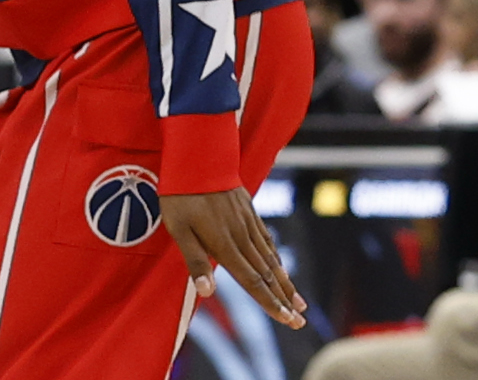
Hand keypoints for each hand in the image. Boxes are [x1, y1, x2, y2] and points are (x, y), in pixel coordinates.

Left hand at [162, 188, 306, 328]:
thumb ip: (195, 260)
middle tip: (299, 322)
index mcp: (224, 245)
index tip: (287, 320)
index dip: (269, 303)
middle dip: (283, 300)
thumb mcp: (178, 228)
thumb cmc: (181, 194)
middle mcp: (241, 237)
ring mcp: (248, 223)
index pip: (252, 282)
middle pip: (266, 275)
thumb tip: (207, 292)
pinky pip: (267, 240)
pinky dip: (276, 258)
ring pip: (270, 259)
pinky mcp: (248, 210)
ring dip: (285, 283)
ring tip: (299, 302)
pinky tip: (281, 267)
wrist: (199, 155)